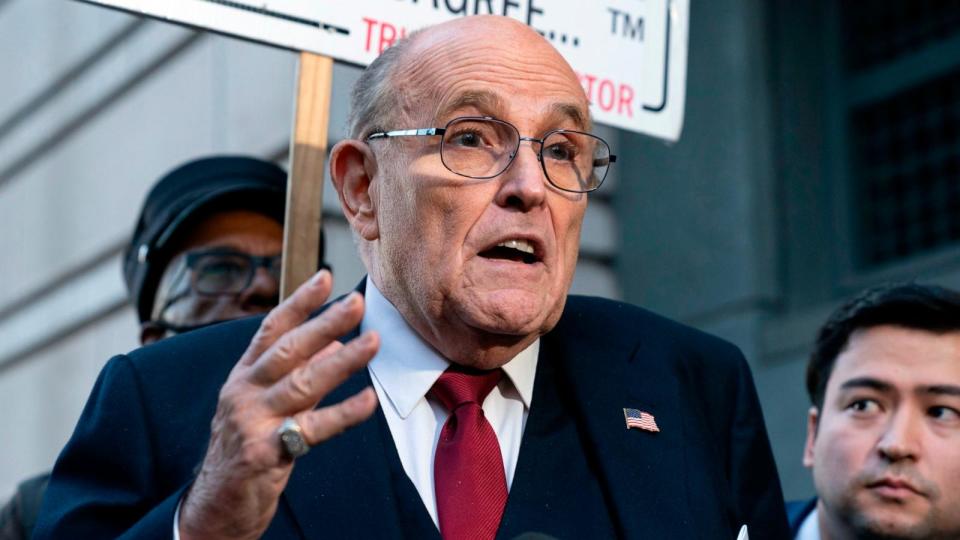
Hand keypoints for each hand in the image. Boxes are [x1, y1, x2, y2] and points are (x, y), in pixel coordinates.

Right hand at [178, 270, 378, 539]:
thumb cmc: (246, 450)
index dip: (299, 302)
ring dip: (342, 360)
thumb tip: (334, 343)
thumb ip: (298, 374)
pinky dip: (344, 413)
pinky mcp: (264, 451)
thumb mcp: (266, 406)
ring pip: (302, 383)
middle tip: (357, 302)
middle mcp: (242, 392)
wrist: (214, 507)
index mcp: (243, 376)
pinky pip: (312, 428)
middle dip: (324, 322)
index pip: (271, 329)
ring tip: (373, 341)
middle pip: (288, 349)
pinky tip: (368, 400)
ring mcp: (251, 420)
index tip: (325, 277)